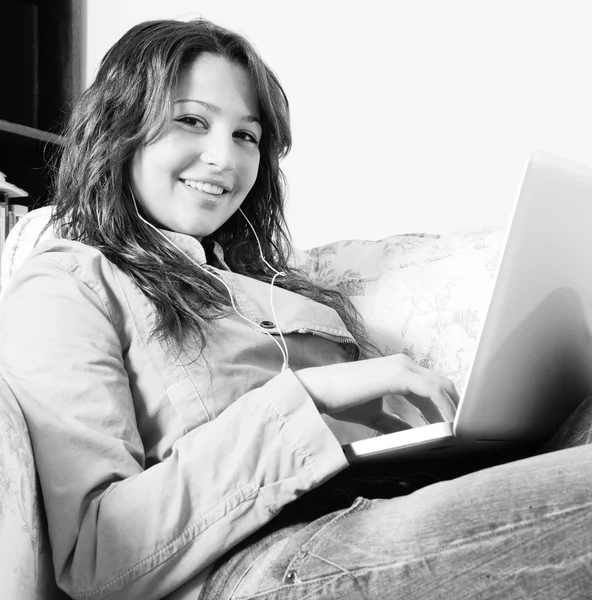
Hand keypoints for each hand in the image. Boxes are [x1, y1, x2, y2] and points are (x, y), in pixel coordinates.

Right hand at [294, 353, 458, 431]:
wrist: (320, 391)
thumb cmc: (342, 399)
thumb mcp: (374, 414)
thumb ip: (394, 422)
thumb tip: (410, 436)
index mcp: (398, 370)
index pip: (431, 385)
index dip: (444, 405)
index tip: (451, 425)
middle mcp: (403, 364)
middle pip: (442, 383)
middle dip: (453, 406)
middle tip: (459, 430)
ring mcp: (402, 367)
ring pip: (441, 385)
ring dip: (452, 408)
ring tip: (458, 430)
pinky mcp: (398, 375)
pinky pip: (432, 391)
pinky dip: (443, 407)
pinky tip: (447, 424)